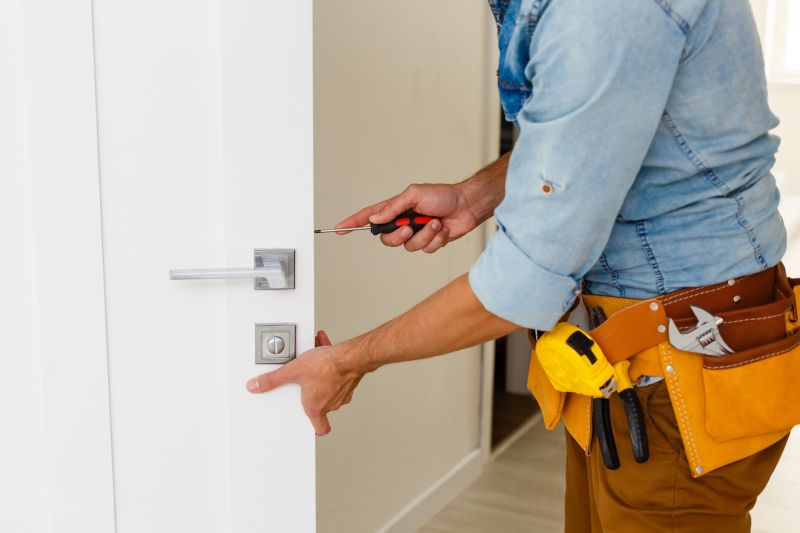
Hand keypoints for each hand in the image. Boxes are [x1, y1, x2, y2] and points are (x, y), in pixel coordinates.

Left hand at [245, 331, 363, 435]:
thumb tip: (255, 386)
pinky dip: (331, 365)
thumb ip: (272, 380)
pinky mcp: (348, 381)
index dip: (315, 429)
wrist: (349, 356)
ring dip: (322, 375)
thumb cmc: (327, 367)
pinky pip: (337, 375)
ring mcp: (341, 393)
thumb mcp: (292, 370)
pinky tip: (324, 350)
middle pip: (321, 403)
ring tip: (315, 360)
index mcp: (316, 407)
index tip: (311, 427)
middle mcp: (330, 403)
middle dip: (312, 389)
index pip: (320, 428)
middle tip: (306, 379)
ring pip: (329, 387)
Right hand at [335, 183, 480, 252]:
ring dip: (424, 235)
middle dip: (399, 236)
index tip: (339, 229)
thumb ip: (393, 207)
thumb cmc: (443, 195)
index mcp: (397, 208)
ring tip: (436, 223)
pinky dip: (435, 240)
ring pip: (408, 246)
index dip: (354, 223)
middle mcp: (404, 221)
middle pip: (388, 239)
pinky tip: (443, 230)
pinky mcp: (429, 242)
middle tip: (411, 226)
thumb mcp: (414, 194)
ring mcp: (416, 233)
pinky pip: (425, 250)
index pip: (370, 216)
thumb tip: (375, 218)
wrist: (467, 206)